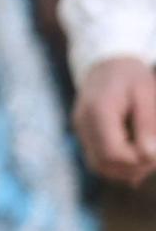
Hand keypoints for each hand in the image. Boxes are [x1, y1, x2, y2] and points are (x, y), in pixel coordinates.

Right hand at [73, 56, 155, 185]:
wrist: (105, 62)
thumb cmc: (131, 76)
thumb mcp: (146, 94)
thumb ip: (148, 125)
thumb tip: (151, 156)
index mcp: (99, 112)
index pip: (114, 153)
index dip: (138, 161)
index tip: (155, 152)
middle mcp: (84, 123)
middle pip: (105, 164)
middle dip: (134, 167)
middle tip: (154, 154)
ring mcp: (81, 129)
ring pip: (100, 166)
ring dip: (125, 168)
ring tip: (145, 154)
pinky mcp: (83, 132)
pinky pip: (98, 159)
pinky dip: (117, 163)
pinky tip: (133, 152)